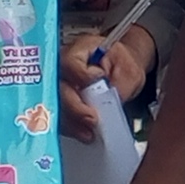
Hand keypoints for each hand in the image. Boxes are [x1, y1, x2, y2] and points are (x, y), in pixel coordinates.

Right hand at [58, 25, 154, 143]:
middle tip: (91, 119)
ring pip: (55, 105)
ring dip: (71, 122)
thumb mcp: (129, 71)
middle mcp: (62, 66)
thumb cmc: (122, 65)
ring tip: (89, 132)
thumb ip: (119, 84)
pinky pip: (60, 116)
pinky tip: (84, 133)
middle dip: (74, 107)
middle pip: (58, 87)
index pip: (71, 63)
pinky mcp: (61, 102)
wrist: (122, 70)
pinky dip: (72, 127)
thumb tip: (108, 102)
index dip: (83, 76)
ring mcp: (58, 84)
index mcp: (79, 50)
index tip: (99, 82)